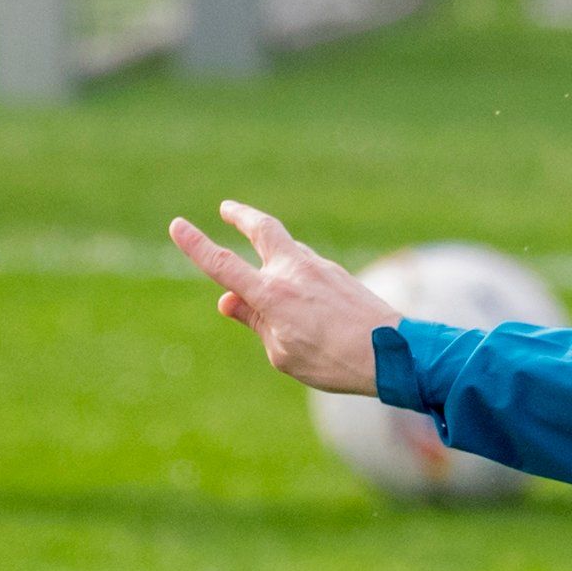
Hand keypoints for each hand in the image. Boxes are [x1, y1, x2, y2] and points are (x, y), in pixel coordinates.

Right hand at [167, 200, 398, 395]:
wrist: (394, 354)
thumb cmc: (334, 362)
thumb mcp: (283, 353)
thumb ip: (254, 322)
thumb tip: (229, 300)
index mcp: (272, 295)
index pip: (223, 265)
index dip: (196, 246)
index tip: (177, 225)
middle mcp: (294, 272)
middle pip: (263, 230)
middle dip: (242, 216)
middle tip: (228, 208)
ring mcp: (320, 268)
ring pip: (288, 251)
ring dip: (274, 255)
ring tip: (270, 279)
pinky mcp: (340, 275)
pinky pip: (309, 268)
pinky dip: (297, 275)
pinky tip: (306, 300)